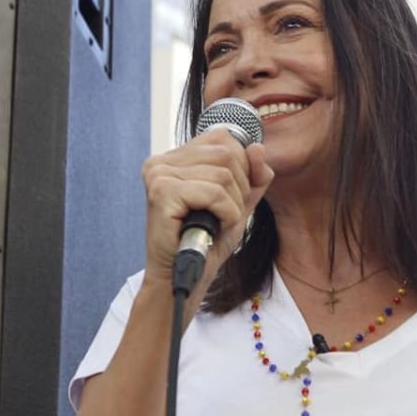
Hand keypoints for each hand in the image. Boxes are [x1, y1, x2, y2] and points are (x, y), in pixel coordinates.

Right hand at [140, 129, 273, 293]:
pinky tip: (213, 227)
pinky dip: (226, 214)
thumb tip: (257, 147)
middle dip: (239, 188)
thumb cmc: (207, 241)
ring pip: (223, 174)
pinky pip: (215, 192)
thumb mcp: (239, 202)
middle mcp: (162, 161)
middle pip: (227, 154)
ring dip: (232, 205)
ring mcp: (159, 174)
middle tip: (223, 214)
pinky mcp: (162, 192)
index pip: (223, 137)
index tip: (233, 196)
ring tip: (216, 222)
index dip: (242, 166)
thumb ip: (253, 175)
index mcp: (175, 157)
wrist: (184, 277)